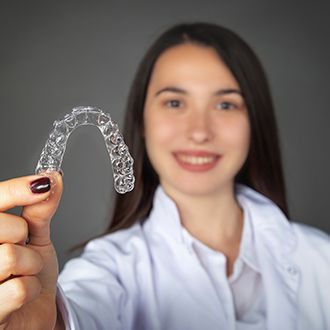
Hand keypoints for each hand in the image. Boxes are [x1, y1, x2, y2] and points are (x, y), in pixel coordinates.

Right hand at [0, 172, 62, 329]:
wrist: (31, 310)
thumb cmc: (28, 272)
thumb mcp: (36, 236)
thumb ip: (39, 210)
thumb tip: (53, 178)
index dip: (18, 189)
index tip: (44, 184)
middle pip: (4, 227)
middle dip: (24, 235)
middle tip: (22, 246)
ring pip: (11, 257)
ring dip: (31, 264)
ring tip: (23, 272)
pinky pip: (19, 289)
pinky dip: (31, 289)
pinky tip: (22, 294)